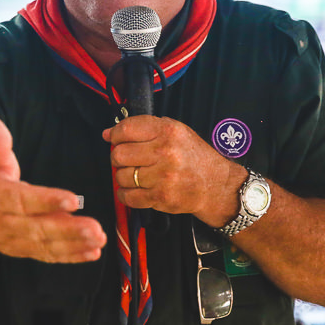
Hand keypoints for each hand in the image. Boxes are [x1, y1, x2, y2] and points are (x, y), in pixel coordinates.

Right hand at [0, 112, 106, 262]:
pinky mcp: (24, 251)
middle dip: (67, 229)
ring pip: (45, 244)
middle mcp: (2, 223)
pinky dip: (72, 256)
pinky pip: (48, 255)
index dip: (46, 201)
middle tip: (94, 227)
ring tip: (98, 238)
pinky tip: (93, 252)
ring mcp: (13, 241)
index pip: (21, 200)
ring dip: (74, 244)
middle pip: (37, 228)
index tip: (72, 200)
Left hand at [104, 115, 244, 223]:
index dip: (114, 135)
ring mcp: (162, 176)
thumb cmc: (194, 157)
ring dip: (123, 177)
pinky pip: (128, 197)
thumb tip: (108, 133)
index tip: (114, 139)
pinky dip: (125, 194)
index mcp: (168, 132)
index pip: (126, 129)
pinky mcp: (160, 197)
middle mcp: (165, 152)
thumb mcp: (175, 132)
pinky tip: (134, 189)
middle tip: (127, 160)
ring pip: (121, 176)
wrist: (216, 185)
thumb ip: (143, 128)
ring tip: (136, 175)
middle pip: (119, 154)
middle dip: (118, 158)